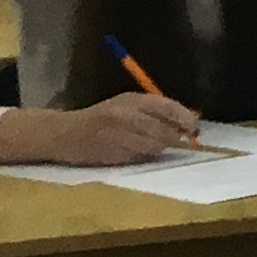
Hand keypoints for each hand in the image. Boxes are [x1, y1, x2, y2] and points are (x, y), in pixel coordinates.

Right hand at [0, 92, 201, 165]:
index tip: (195, 130)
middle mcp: (126, 113)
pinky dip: (141, 157)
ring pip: (154, 146)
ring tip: (147, 146)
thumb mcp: (126, 107)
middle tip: (175, 143)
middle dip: (174, 139)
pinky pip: (138, 157)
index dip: (186, 120)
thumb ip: (154, 113)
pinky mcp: (110, 151)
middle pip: (165, 130)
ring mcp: (117, 133)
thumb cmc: (100, 120)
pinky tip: (132, 153)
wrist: (62, 133)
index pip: (169, 108)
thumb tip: (187, 125)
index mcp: (133, 99)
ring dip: (158, 149)